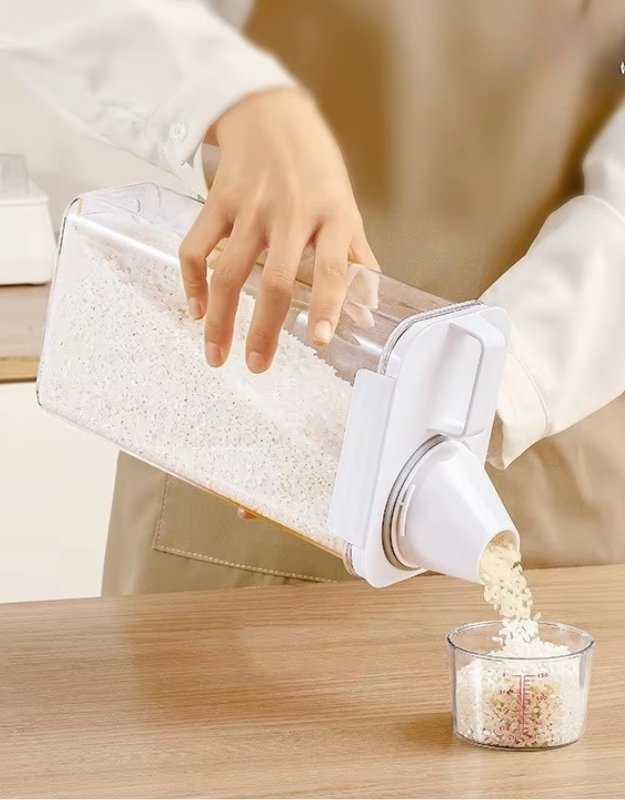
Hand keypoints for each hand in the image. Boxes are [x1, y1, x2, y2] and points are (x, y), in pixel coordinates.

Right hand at [179, 87, 377, 371]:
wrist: (270, 113)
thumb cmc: (316, 168)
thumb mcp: (347, 208)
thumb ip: (356, 261)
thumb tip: (366, 314)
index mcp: (333, 215)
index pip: (334, 267)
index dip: (328, 305)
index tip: (317, 340)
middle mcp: (291, 212)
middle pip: (275, 280)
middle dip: (264, 330)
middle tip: (258, 366)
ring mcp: (250, 206)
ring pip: (229, 272)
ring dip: (220, 320)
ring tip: (217, 355)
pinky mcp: (217, 200)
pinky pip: (197, 248)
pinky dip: (192, 282)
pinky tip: (197, 311)